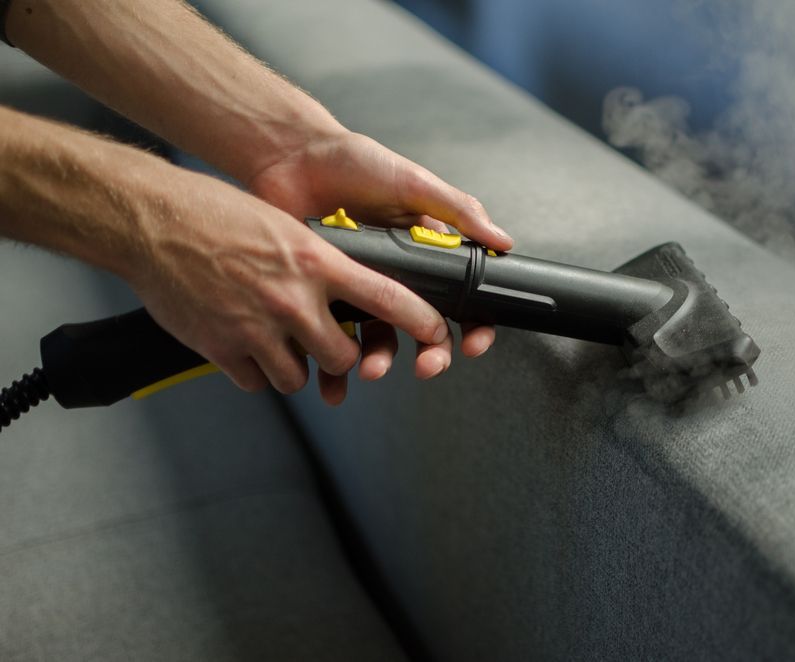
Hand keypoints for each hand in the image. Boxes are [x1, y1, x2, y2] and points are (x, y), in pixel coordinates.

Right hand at [128, 165, 457, 405]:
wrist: (151, 220)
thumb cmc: (214, 214)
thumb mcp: (283, 227)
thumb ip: (318, 262)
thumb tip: (345, 287)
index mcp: (316, 262)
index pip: (388, 298)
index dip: (421, 323)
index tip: (438, 334)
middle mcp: (293, 299)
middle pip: (344, 356)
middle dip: (342, 358)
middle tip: (329, 347)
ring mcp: (258, 327)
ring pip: (300, 378)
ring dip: (296, 368)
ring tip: (280, 345)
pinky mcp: (223, 348)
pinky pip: (258, 382)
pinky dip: (258, 373)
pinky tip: (248, 349)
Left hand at [247, 128, 513, 402]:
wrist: (289, 157)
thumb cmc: (354, 162)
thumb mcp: (413, 183)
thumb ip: (458, 210)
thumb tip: (503, 241)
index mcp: (427, 253)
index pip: (463, 298)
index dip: (474, 325)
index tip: (473, 343)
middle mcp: (398, 277)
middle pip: (425, 329)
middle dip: (433, 354)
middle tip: (428, 366)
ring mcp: (361, 289)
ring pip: (380, 340)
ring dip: (380, 362)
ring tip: (370, 369)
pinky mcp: (324, 297)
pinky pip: (332, 337)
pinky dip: (331, 366)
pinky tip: (330, 379)